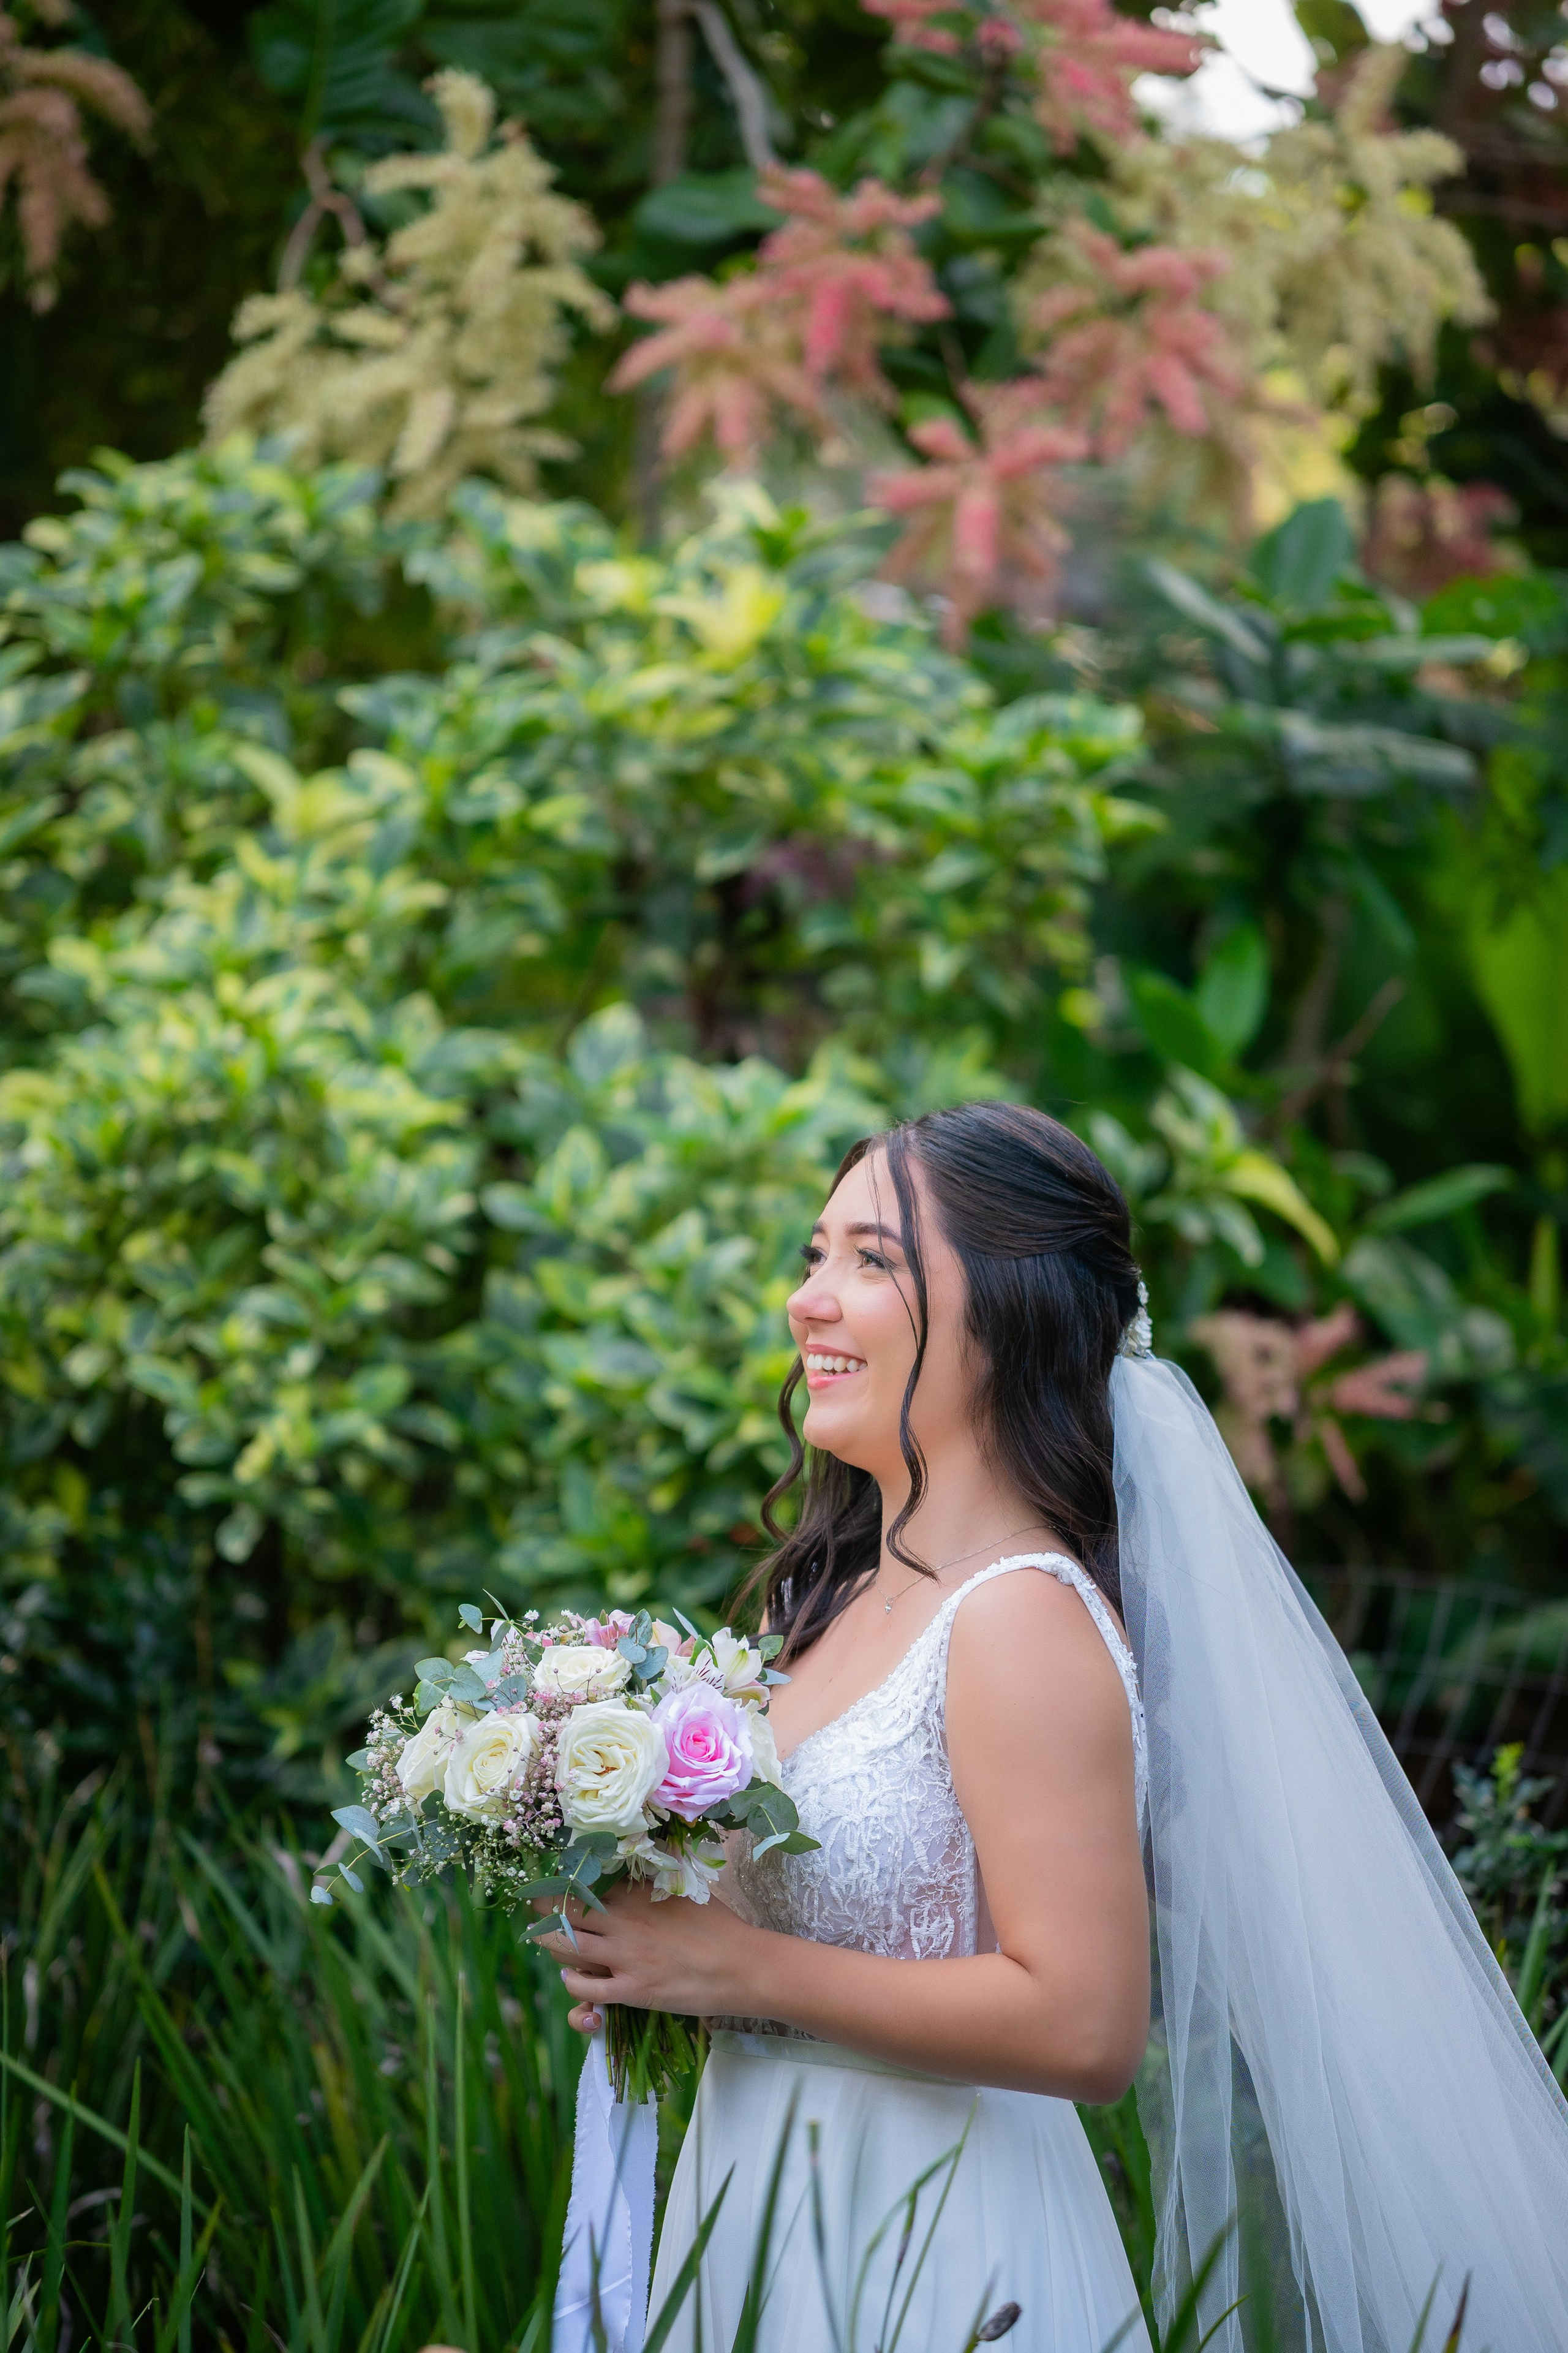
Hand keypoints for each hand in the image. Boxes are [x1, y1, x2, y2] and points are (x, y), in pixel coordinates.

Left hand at [536, 1880, 763, 2034]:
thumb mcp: (686, 1889)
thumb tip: (640, 1859)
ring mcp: (625, 1957)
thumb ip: (656, 1877)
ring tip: (557, 1945)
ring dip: (554, 1947)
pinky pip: (584, 1990)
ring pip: (564, 1948)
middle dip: (542, 1909)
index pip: (583, 1881)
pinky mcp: (632, 1990)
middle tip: (539, 1911)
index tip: (553, 1881)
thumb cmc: (719, 1925)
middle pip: (562, 1911)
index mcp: (636, 1893)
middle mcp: (623, 1921)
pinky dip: (573, 1985)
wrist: (742, 1966)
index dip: (562, 1882)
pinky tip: (577, 1980)